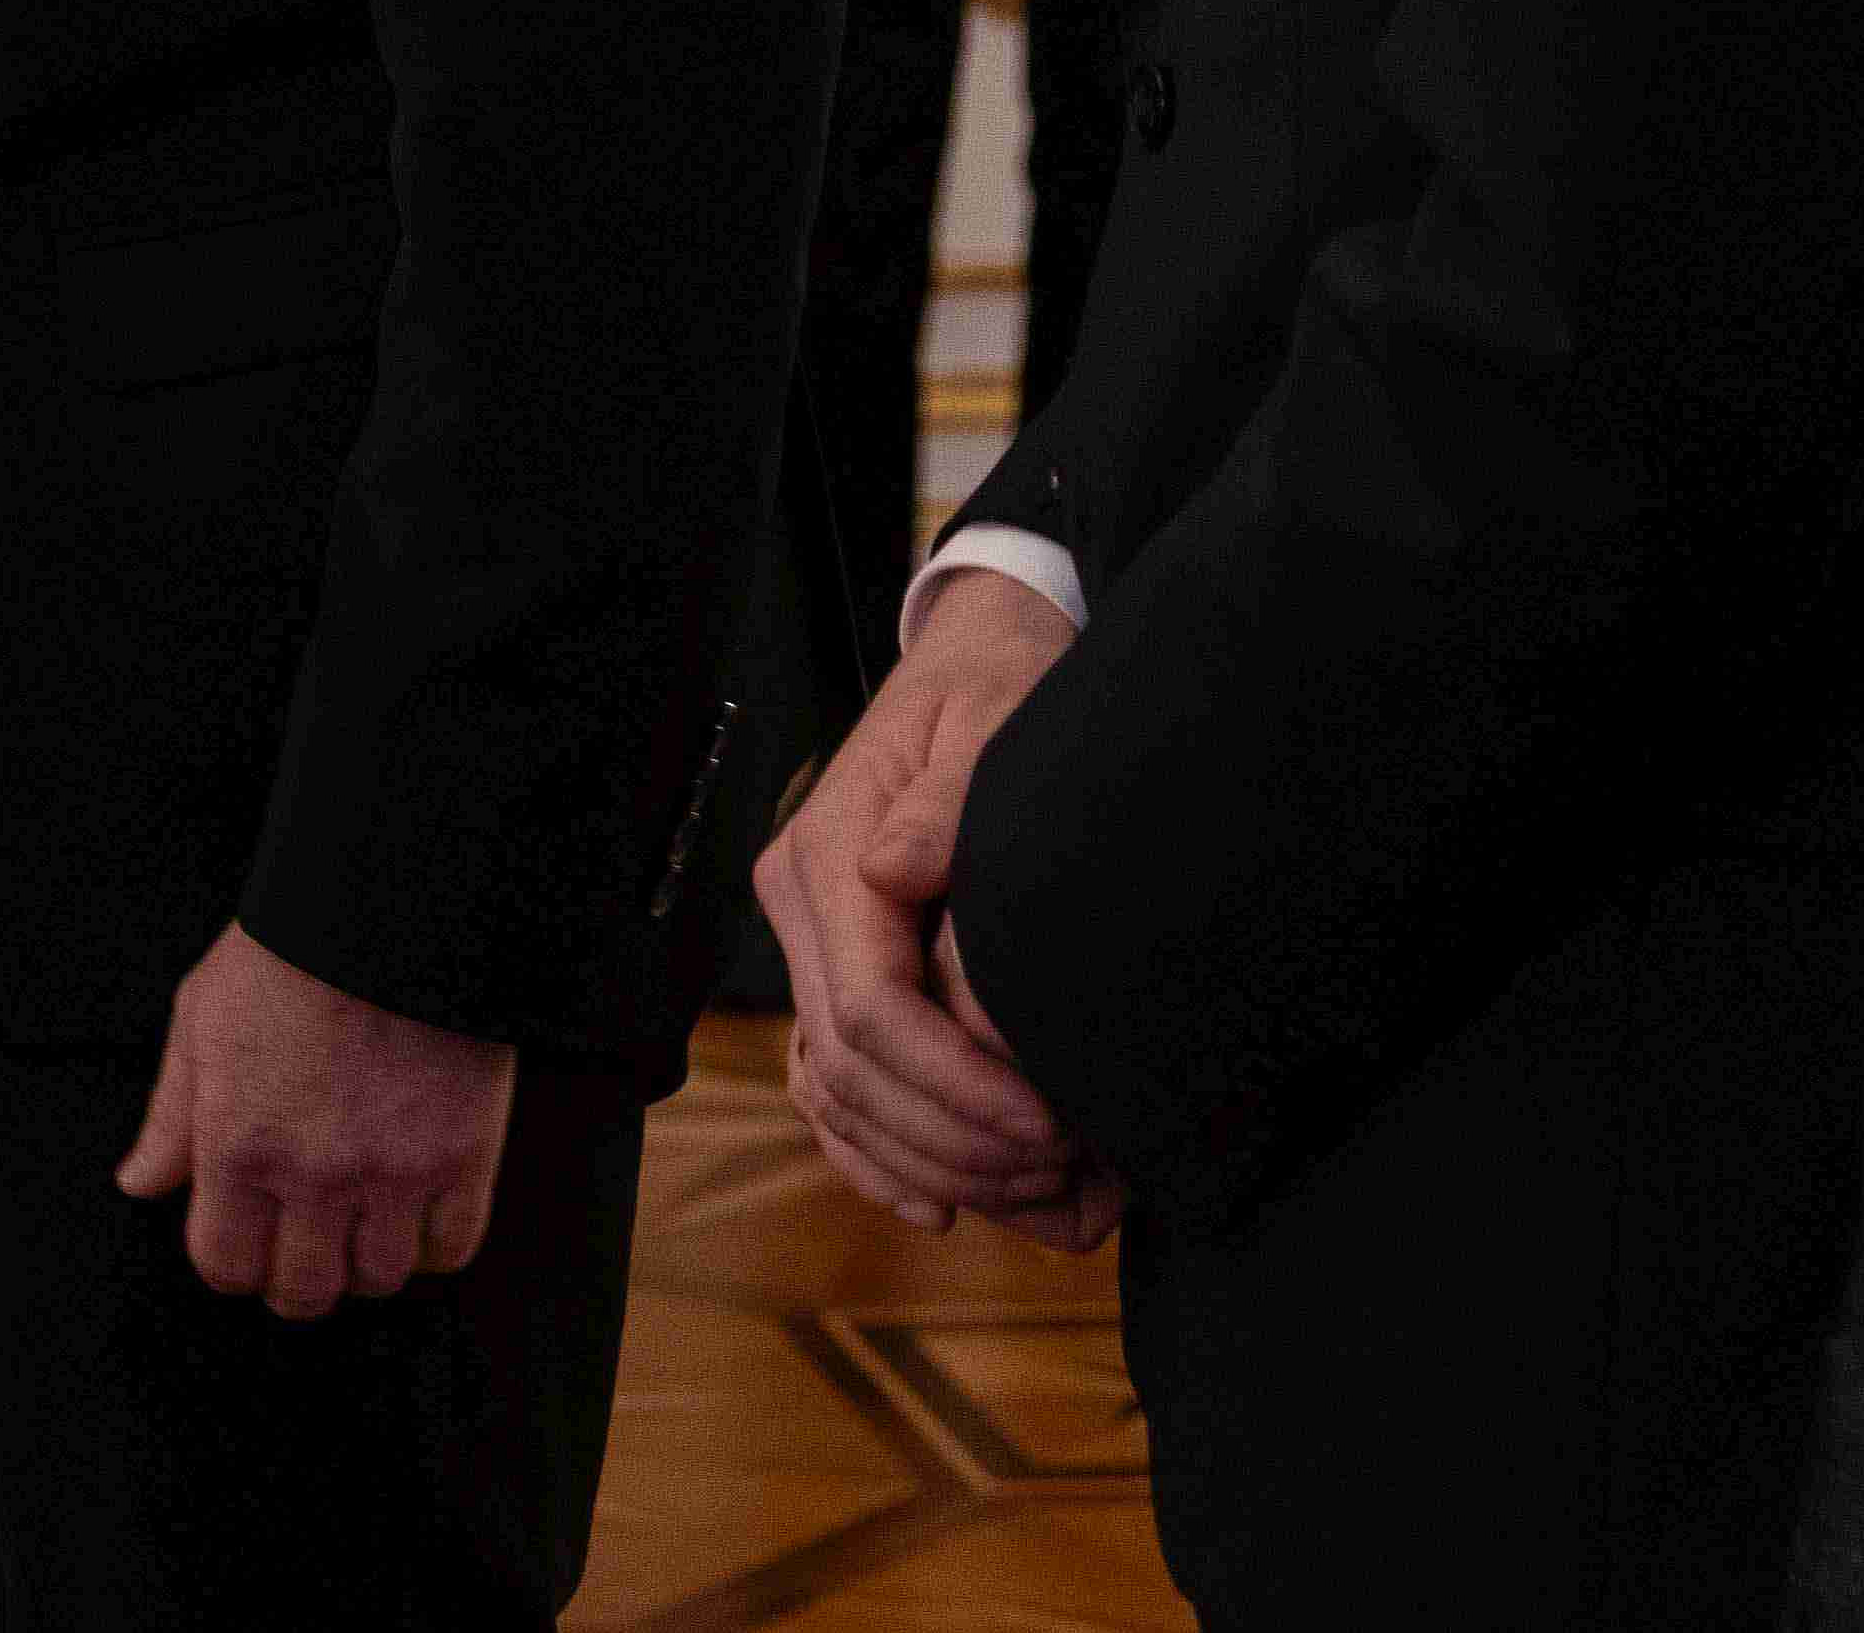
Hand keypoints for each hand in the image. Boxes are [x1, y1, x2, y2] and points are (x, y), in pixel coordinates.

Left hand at [112, 926, 513, 1318]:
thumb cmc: (290, 953)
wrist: (388, 906)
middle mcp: (314, 1174)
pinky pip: (451, 1250)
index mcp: (239, 1145)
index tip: (242, 1243)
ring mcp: (393, 1173)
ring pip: (378, 1279)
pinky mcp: (463, 1159)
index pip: (225, 1265)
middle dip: (294, 1279)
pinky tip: (413, 1216)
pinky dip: (431, 1247)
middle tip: (300, 1247)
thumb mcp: (200, 1020)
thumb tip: (141, 1181)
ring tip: (357, 1223)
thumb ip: (170, 1117)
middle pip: (303, 1290)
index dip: (231, 1263)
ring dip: (363, 1263)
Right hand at [761, 568, 1111, 1239]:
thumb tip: (895, 864)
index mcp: (828, 854)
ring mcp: (811, 941)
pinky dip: (874, 1154)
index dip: (954, 1086)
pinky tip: (938, 1203)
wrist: (979, 659)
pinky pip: (829, 1085)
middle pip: (848, 1067)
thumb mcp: (993, 719)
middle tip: (1063, 1176)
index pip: (866, 1009)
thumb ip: (950, 796)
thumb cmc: (1000, 689)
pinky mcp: (836, 966)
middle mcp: (800, 904)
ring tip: (1031, 1194)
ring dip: (925, 1161)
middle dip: (952, 1141)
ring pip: (833, 1091)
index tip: (1051, 1125)